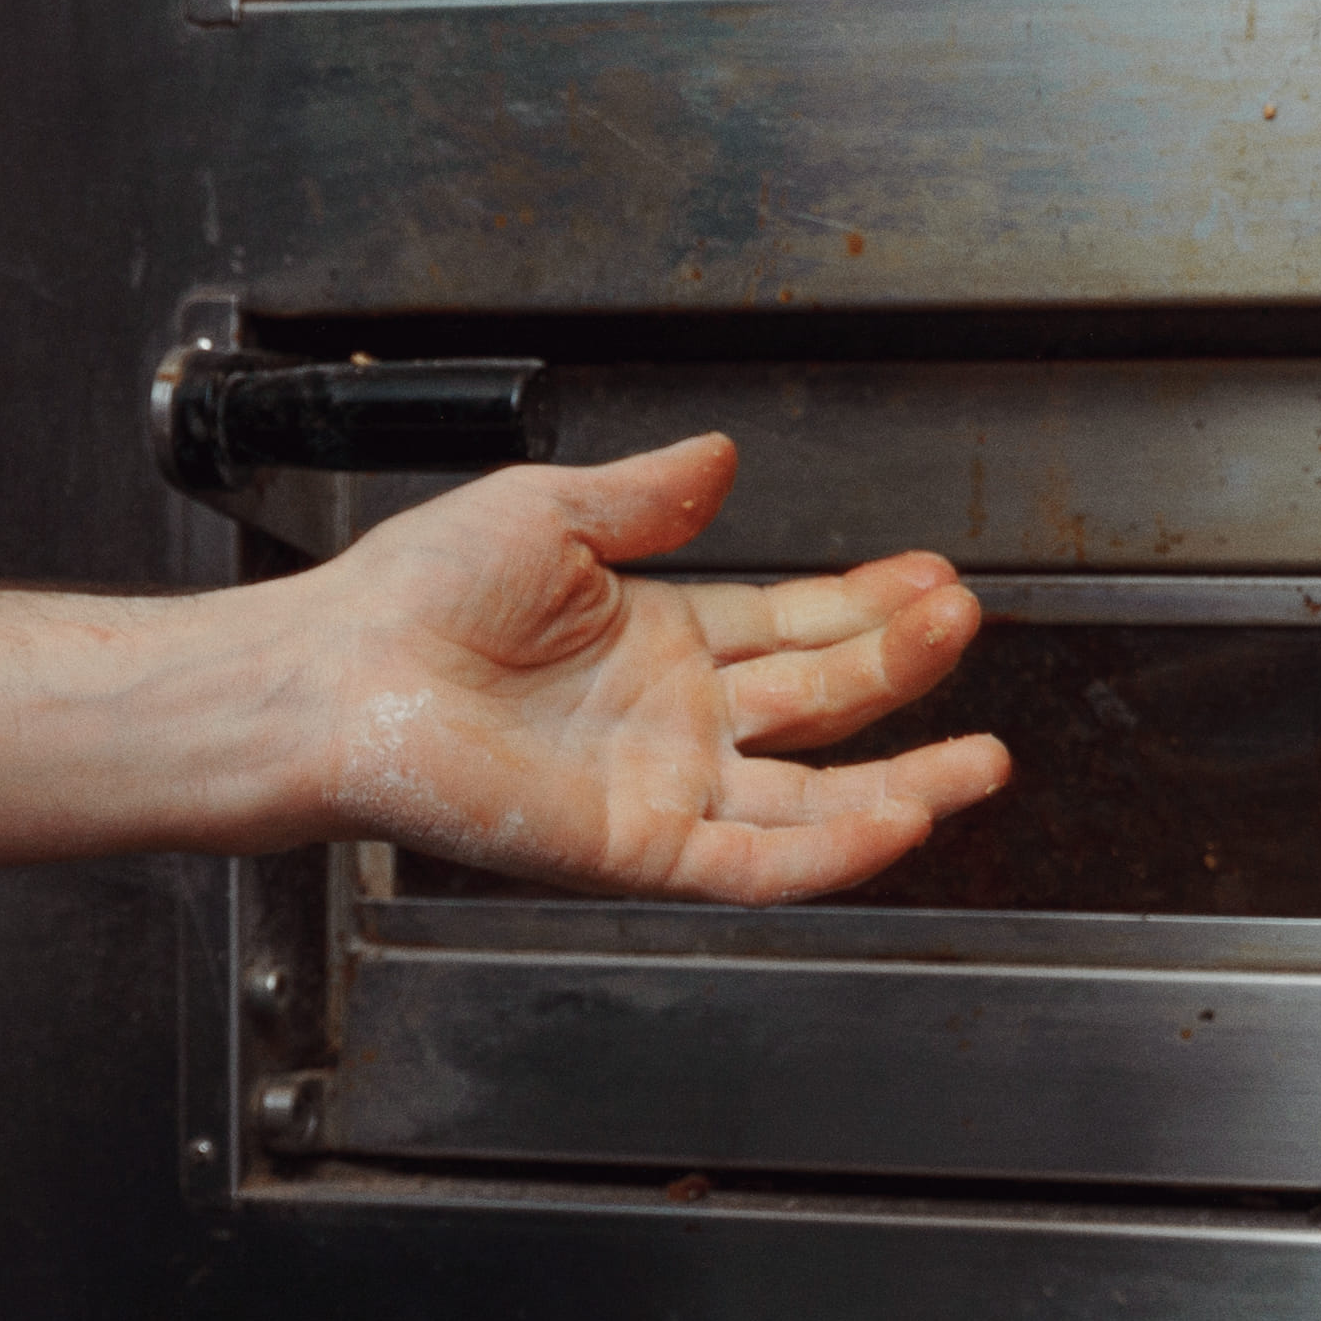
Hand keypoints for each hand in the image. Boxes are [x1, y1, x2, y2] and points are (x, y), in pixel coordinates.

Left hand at [296, 436, 1005, 902]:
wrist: (337, 673)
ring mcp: (659, 788)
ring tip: (982, 757)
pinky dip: (830, 849)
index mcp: (653, 638)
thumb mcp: (545, 513)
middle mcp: (668, 720)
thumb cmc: (408, 598)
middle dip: (900, 665)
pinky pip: (751, 863)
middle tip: (965, 624)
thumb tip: (721, 457)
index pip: (791, 628)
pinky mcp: (633, 847)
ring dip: (900, 779)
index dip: (868, 607)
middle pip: (819, 702)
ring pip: (809, 801)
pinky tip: (898, 818)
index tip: (934, 580)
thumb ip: (646, 496)